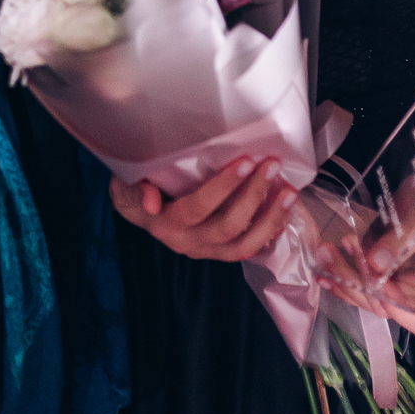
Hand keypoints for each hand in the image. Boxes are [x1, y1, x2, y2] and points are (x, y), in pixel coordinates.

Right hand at [110, 158, 298, 262]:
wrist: (137, 210)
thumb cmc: (134, 188)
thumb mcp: (125, 184)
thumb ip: (134, 189)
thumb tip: (151, 202)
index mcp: (166, 225)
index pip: (198, 207)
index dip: (223, 187)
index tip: (245, 161)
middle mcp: (187, 243)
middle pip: (228, 225)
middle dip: (254, 195)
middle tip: (271, 165)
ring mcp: (206, 251)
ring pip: (244, 244)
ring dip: (270, 218)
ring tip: (289, 192)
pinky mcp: (220, 252)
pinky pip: (249, 249)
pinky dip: (270, 232)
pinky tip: (284, 210)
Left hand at [319, 202, 414, 338]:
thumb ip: (399, 242)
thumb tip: (375, 265)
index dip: (396, 307)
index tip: (376, 279)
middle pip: (387, 309)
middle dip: (357, 286)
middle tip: (334, 257)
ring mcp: (399, 282)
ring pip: (368, 298)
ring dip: (344, 280)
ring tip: (327, 253)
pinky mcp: (383, 271)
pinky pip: (361, 283)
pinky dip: (342, 276)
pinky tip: (325, 263)